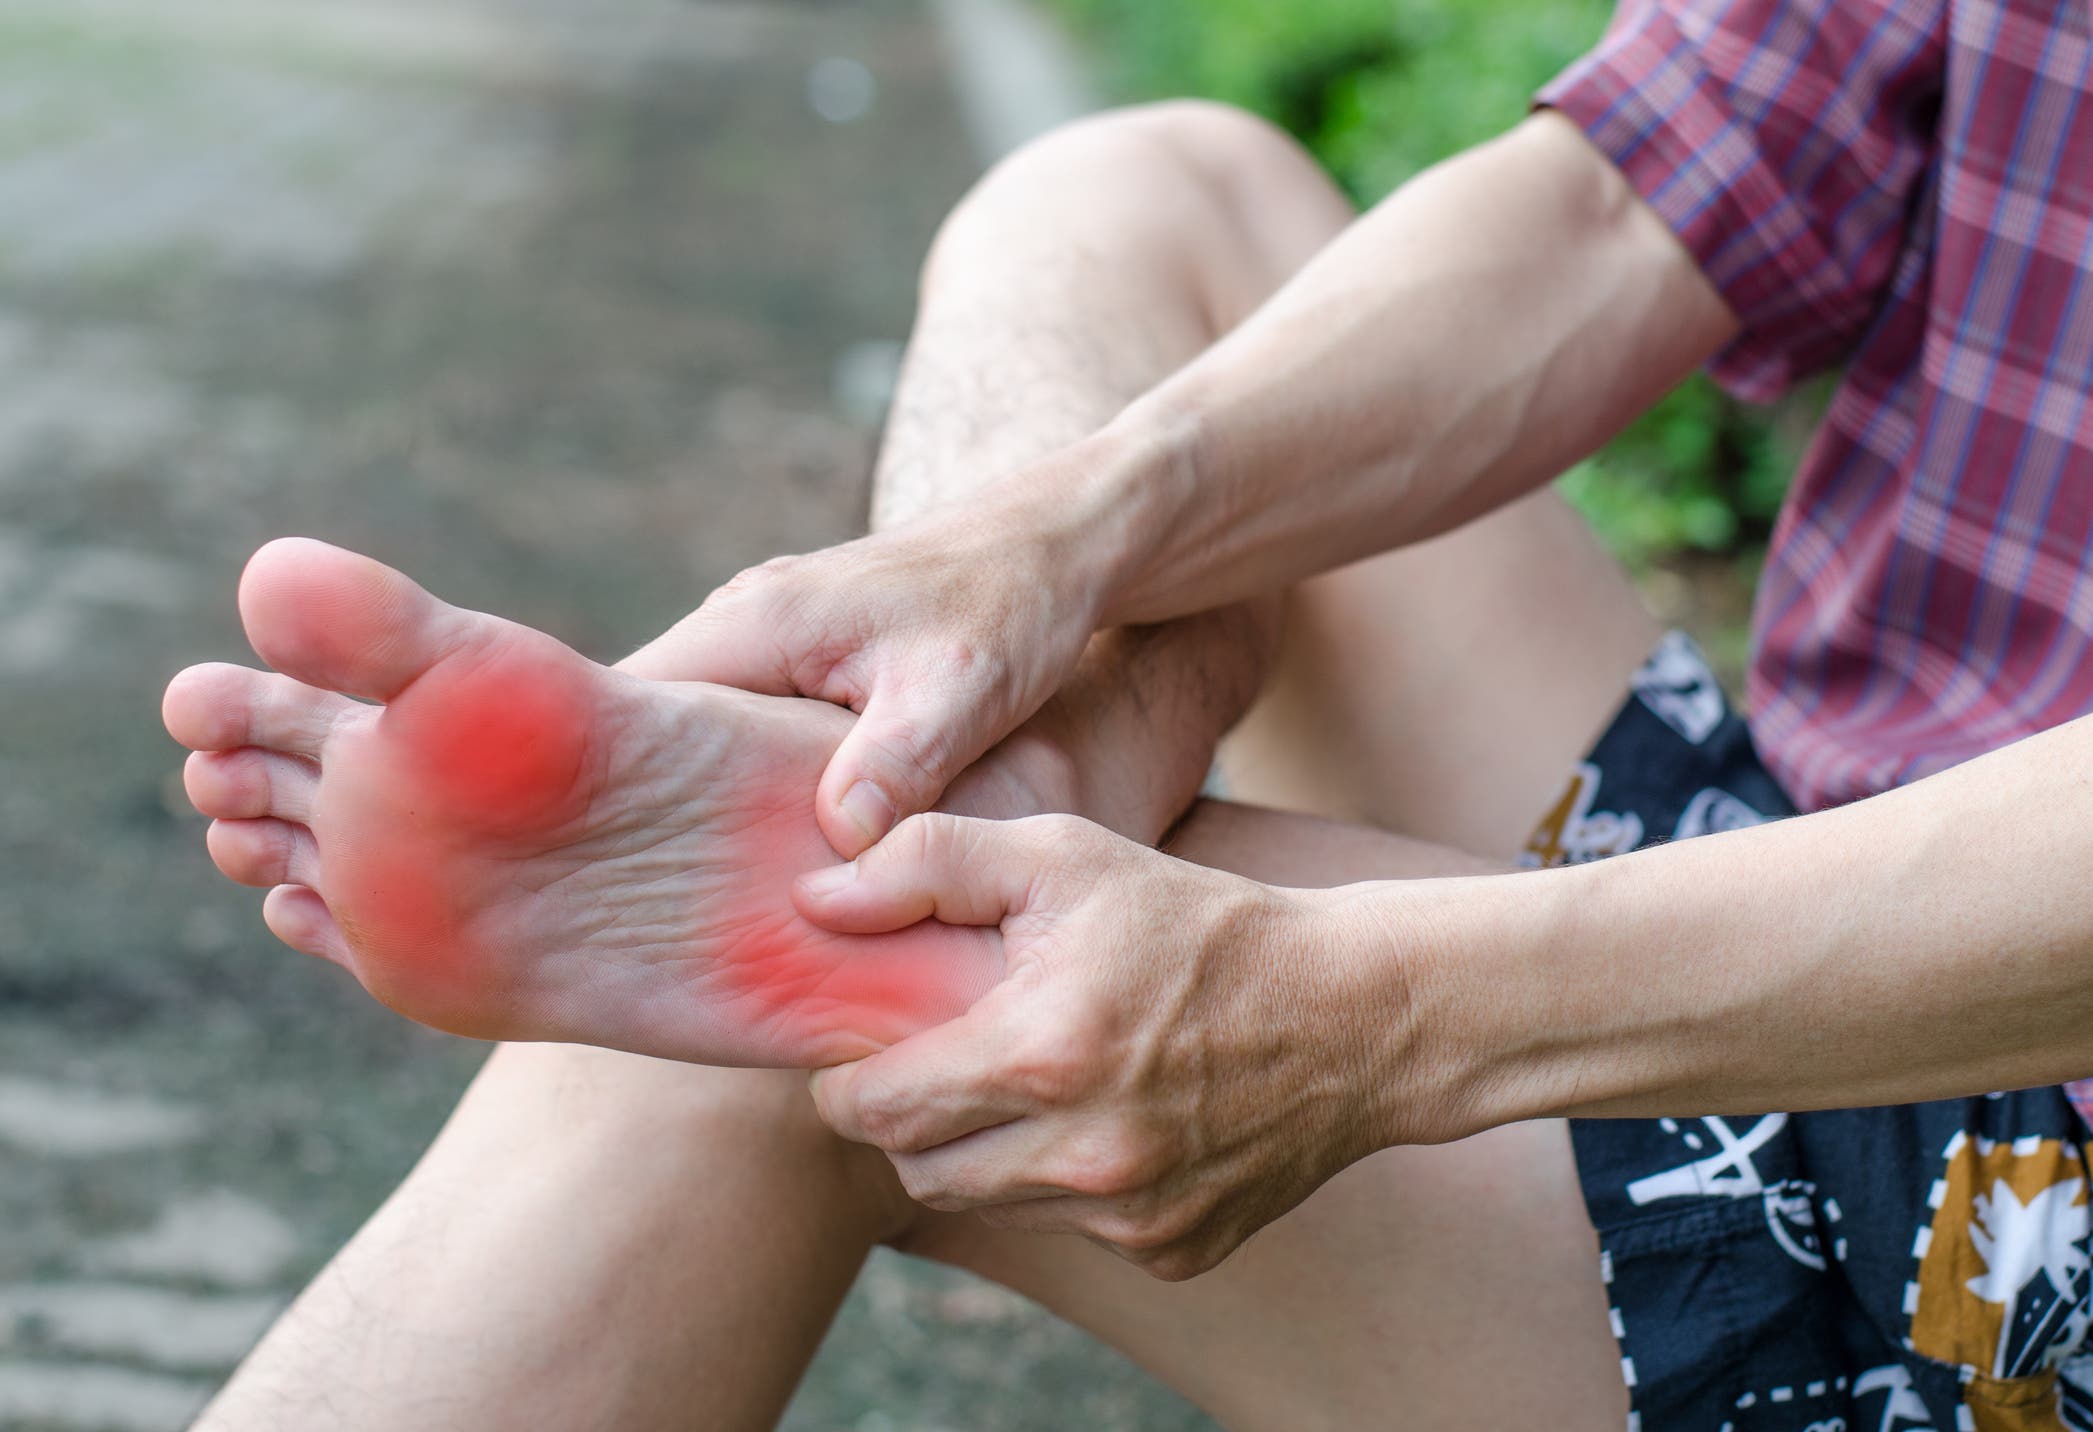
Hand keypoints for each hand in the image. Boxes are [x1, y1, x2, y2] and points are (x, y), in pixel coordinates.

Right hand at [624, 491, 1111, 857]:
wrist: (1067, 541)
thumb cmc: (1020, 603)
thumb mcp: (961, 689)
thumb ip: (897, 763)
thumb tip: (837, 844)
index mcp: (755, 623)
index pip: (626, 708)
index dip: (598, 789)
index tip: (594, 870)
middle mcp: (743, 623)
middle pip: (654, 733)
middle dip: (645, 814)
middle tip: (645, 911)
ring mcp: (770, 639)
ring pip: (702, 738)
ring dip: (701, 807)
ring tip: (698, 900)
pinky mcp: (806, 660)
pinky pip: (750, 734)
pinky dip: (751, 789)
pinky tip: (774, 858)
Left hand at [791, 813, 1413, 1279]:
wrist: (1353, 1013)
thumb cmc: (1196, 921)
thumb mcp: (1066, 854)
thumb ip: (928, 862)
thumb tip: (815, 899)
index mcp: (1044, 1053)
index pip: (873, 1110)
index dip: (846, 1083)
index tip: (861, 1052)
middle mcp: (1083, 1156)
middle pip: (917, 1172)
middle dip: (908, 1120)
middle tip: (934, 1063)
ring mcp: (1129, 1217)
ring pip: (988, 1205)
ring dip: (983, 1152)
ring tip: (1026, 1079)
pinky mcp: (1170, 1251)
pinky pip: (1067, 1232)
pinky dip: (1061, 1185)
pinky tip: (1103, 1119)